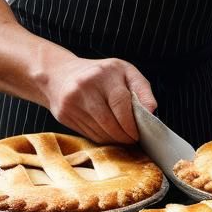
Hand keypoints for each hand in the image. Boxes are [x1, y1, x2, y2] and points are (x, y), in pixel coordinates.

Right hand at [41, 51, 155, 144]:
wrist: (59, 73)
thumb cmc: (100, 74)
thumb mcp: (124, 72)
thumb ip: (142, 89)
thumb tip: (151, 111)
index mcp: (105, 72)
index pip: (121, 104)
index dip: (131, 124)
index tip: (138, 134)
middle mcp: (85, 85)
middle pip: (109, 122)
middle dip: (124, 136)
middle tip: (132, 140)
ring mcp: (72, 100)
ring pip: (99, 131)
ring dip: (114, 139)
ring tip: (121, 137)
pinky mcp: (64, 114)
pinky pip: (88, 134)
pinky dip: (101, 138)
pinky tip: (107, 134)